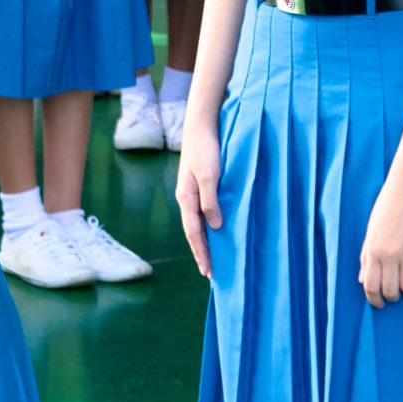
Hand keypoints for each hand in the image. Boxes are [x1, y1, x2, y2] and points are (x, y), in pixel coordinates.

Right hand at [173, 120, 221, 277]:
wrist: (201, 127)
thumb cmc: (206, 150)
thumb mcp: (210, 176)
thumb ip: (211, 201)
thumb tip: (216, 227)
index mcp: (186, 198)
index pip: (193, 233)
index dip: (201, 253)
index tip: (208, 272)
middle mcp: (187, 199)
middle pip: (193, 233)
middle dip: (201, 253)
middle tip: (209, 274)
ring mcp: (192, 193)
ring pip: (197, 224)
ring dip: (204, 243)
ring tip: (213, 259)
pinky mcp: (199, 187)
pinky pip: (202, 214)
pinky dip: (208, 228)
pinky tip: (216, 232)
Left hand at [358, 174, 402, 306]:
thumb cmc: (387, 208)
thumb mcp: (371, 232)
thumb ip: (366, 256)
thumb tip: (363, 279)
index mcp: (373, 250)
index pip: (370, 286)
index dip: (374, 299)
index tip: (379, 303)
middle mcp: (389, 254)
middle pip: (391, 290)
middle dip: (393, 296)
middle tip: (396, 293)